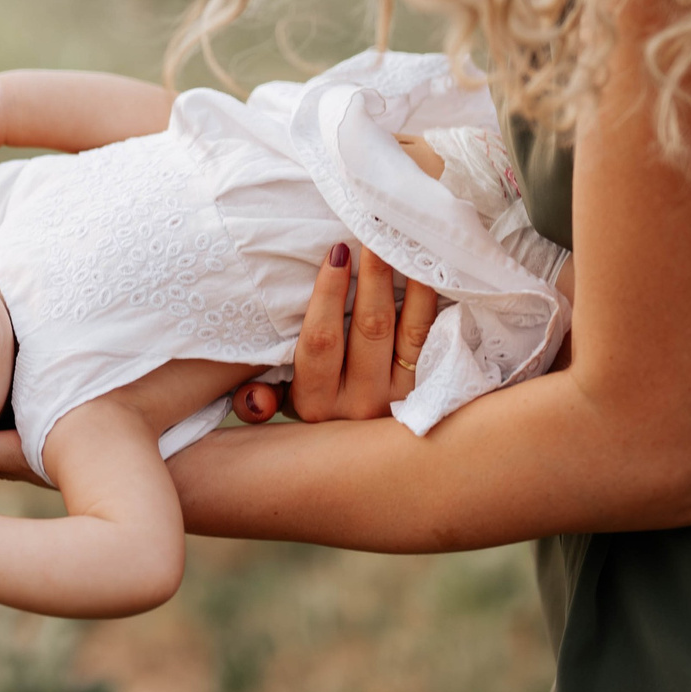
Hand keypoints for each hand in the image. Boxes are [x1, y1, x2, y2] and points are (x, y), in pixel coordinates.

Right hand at [233, 242, 440, 423]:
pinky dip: (433, 303)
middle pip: (369, 329)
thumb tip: (254, 402)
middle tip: (377, 231)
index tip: (336, 251)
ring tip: (407, 242)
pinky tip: (431, 271)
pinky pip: (436, 340)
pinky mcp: (432, 393)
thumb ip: (260, 400)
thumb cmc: (317, 414)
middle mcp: (359, 406)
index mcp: (313, 404)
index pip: (320, 341)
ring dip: (409, 282)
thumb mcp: (283, 410)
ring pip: (411, 332)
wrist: (370, 460)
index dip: (328, 294)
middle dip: (374, 274)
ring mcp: (401, 400)